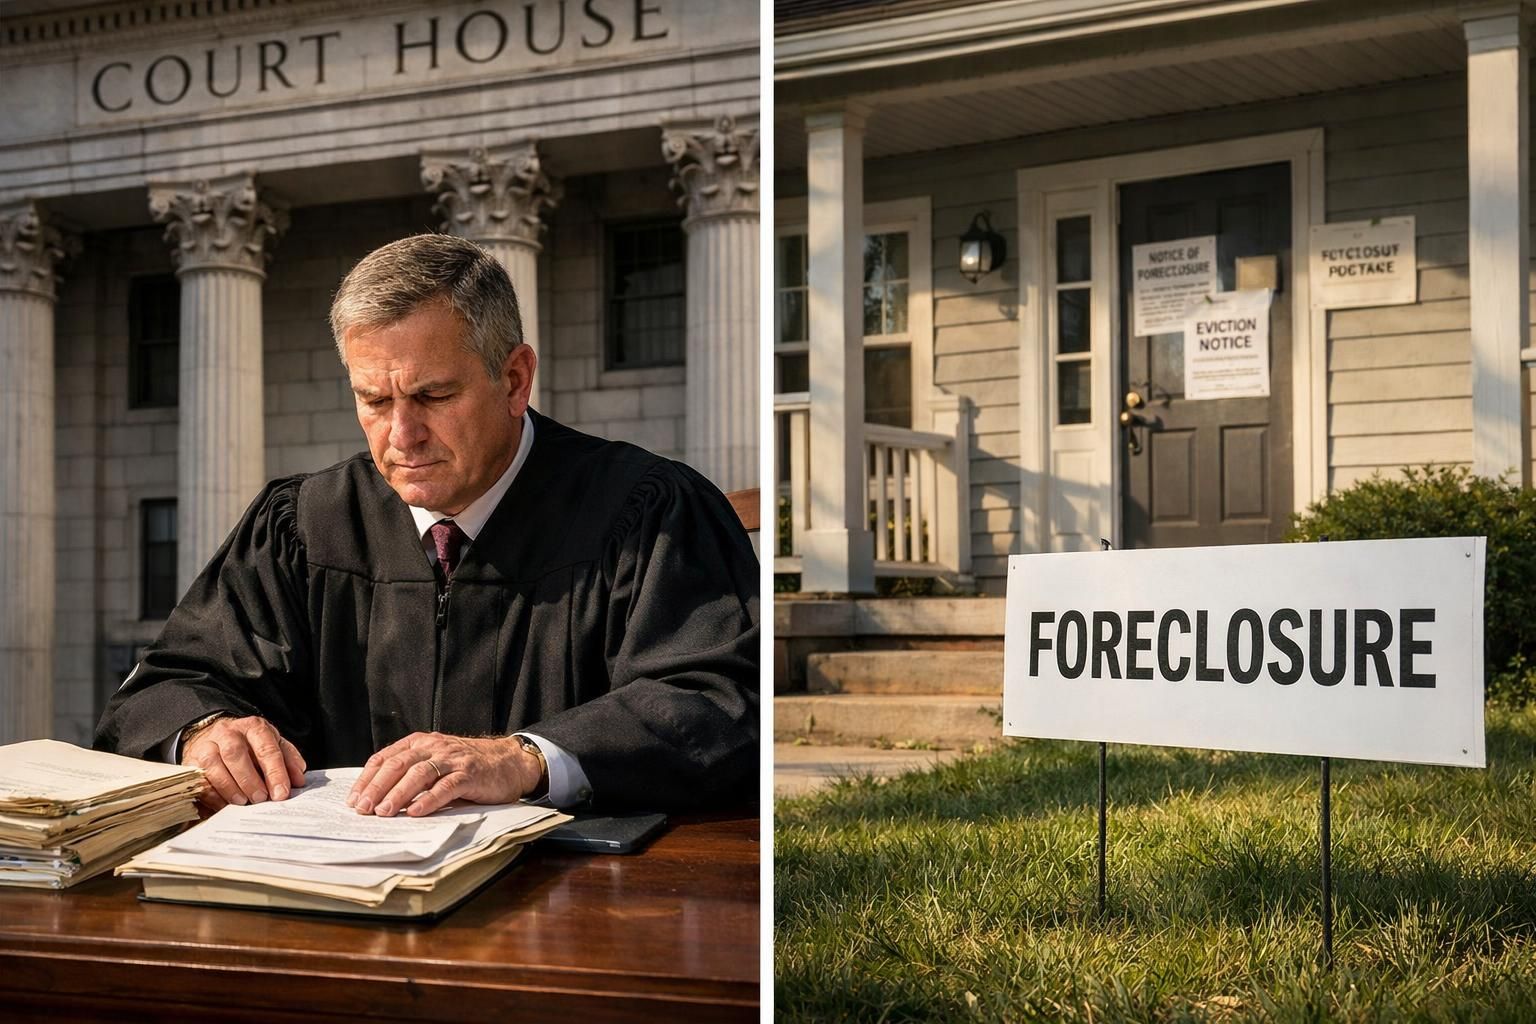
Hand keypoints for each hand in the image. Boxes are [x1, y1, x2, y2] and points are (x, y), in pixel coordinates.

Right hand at [180, 715, 306, 810]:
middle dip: (249, 779)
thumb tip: (298, 780)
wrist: (215, 734)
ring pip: (213, 765)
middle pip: (235, 754)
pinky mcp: (191, 760)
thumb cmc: (250, 745)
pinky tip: (223, 805)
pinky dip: (211, 794)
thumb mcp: (273, 745)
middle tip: (261, 798)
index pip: (266, 748)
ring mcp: (206, 745)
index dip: (275, 772)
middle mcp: (228, 733)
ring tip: (242, 802)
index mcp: (253, 727)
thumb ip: (288, 760)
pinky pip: (198, 779)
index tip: (281, 793)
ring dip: (229, 787)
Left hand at [346, 733, 543, 816]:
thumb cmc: (467, 766)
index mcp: (420, 742)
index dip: (367, 779)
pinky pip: (446, 786)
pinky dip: (429, 800)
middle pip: (398, 764)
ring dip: (398, 794)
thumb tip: (377, 799)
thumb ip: (412, 773)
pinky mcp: (470, 774)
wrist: (509, 762)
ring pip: (419, 774)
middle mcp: (434, 747)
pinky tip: (416, 812)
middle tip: (363, 808)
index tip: (353, 799)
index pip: (385, 758)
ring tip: (384, 811)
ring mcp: (453, 759)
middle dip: (377, 787)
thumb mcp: (436, 762)